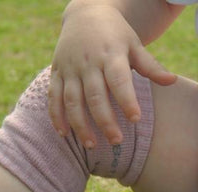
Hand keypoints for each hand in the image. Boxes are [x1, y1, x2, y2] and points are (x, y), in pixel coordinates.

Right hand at [48, 5, 176, 147]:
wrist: (84, 14)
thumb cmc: (114, 34)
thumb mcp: (133, 44)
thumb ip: (149, 65)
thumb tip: (171, 82)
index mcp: (110, 54)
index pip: (119, 80)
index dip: (127, 101)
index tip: (135, 120)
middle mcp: (88, 63)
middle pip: (95, 96)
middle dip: (105, 121)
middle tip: (116, 141)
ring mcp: (69, 70)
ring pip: (72, 101)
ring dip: (80, 125)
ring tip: (90, 145)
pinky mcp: (56, 74)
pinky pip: (53, 98)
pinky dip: (56, 117)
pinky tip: (63, 134)